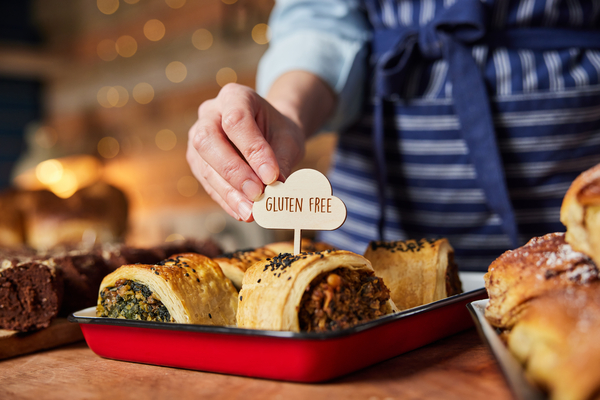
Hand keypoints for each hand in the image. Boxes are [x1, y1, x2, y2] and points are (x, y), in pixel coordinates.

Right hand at [187, 83, 305, 221]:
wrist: (270, 134)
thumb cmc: (279, 132)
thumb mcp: (288, 140)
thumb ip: (282, 161)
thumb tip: (277, 191)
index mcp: (234, 96)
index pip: (237, 121)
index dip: (253, 151)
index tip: (272, 177)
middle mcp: (210, 113)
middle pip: (208, 140)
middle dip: (233, 171)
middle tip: (257, 194)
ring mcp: (198, 137)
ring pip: (204, 165)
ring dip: (228, 192)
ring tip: (251, 212)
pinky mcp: (198, 161)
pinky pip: (207, 182)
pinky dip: (226, 199)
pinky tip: (242, 211)